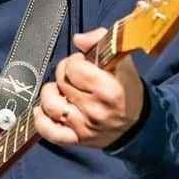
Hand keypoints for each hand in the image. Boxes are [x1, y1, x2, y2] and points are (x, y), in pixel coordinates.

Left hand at [34, 28, 144, 148]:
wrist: (138, 125)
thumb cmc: (127, 92)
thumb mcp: (122, 63)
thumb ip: (101, 42)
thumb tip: (78, 38)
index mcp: (109, 90)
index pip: (74, 67)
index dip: (75, 60)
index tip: (82, 62)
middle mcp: (95, 110)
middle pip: (61, 82)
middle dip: (64, 72)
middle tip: (74, 75)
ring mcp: (83, 127)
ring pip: (50, 104)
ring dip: (50, 93)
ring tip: (60, 90)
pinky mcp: (76, 139)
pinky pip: (48, 131)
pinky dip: (40, 119)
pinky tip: (42, 109)